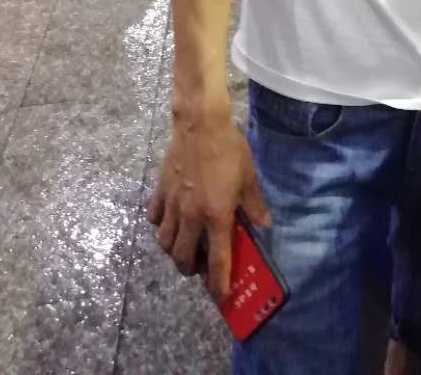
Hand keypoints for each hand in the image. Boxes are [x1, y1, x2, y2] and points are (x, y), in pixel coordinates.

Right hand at [148, 112, 270, 299]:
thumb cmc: (228, 149)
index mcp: (216, 216)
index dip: (219, 283)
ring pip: (165, 244)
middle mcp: (191, 216)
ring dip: (175, 251)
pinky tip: (171, 220)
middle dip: (192, 270)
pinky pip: (155, 219)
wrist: (200, 124)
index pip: (218, 260)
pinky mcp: (160, 192)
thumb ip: (254, 205)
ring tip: (186, 245)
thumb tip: (265, 225)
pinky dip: (161, 226)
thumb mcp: (248, 177)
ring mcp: (172, 205)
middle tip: (202, 265)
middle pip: (183, 259)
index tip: (221, 297)